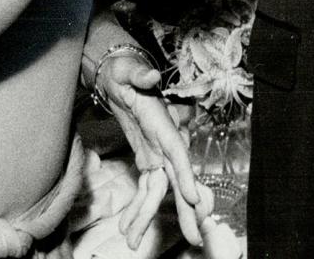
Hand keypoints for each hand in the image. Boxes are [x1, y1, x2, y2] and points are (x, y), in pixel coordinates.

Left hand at [98, 54, 213, 249]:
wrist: (118, 76)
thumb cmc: (124, 71)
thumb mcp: (128, 70)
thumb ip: (139, 75)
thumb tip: (150, 76)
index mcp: (162, 125)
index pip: (178, 153)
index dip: (186, 176)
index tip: (193, 199)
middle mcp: (165, 142)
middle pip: (177, 179)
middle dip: (187, 209)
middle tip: (195, 236)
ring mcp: (157, 153)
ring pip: (159, 191)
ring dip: (149, 217)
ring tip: (133, 241)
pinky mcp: (147, 159)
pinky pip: (145, 188)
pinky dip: (138, 208)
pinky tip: (128, 228)